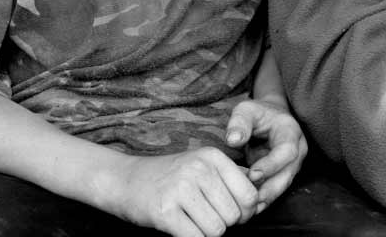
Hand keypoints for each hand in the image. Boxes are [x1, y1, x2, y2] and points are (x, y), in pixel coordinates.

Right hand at [106, 148, 259, 236]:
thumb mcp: (201, 166)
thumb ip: (232, 179)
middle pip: (234, 217)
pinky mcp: (164, 211)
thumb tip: (262, 201)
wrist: (124, 180)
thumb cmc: (169, 178)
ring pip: (217, 231)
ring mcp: (180, 189)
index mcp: (212, 157)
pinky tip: (180, 228)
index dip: (243, 213)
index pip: (250, 196)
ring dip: (206, 233)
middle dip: (223, 224)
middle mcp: (198, 169)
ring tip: (190, 220)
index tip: (227, 212)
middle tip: (202, 216)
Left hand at [224, 98, 307, 215]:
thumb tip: (232, 140)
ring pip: (284, 184)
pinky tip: (252, 209)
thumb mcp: (246, 109)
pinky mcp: (284, 173)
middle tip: (252, 200)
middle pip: (288, 173)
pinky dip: (266, 199)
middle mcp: (298, 149)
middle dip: (271, 188)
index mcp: (290, 131)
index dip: (271, 164)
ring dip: (268, 197)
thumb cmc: (257, 113)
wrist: (270, 116)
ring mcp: (293, 163)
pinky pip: (277, 188)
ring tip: (250, 209)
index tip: (253, 174)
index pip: (287, 151)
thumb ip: (239, 122)